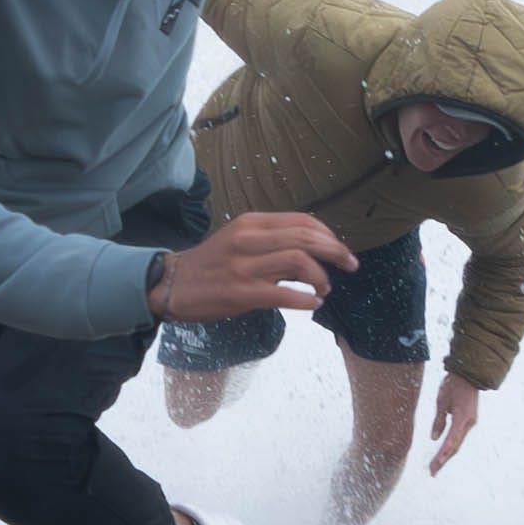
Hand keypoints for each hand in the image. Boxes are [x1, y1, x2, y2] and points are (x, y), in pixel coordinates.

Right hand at [147, 212, 355, 320]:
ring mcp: (245, 266)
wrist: (172, 284)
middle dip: (336, 251)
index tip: (341, 250)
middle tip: (350, 265)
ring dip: (321, 277)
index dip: (329, 235)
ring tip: (324, 288)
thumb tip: (312, 252)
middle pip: (307, 237)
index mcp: (252, 223)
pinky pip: (285, 295)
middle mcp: (249, 240)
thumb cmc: (212, 264)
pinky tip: (312, 303)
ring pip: (299, 261)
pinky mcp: (241, 292)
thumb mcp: (240, 240)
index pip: (303, 221)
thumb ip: (273, 242)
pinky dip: (306, 300)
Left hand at [427, 373, 483, 473]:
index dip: (442, 456)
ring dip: (447, 455)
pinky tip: (443, 453)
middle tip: (432, 472)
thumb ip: (438, 420)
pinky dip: (451, 445)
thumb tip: (434, 438)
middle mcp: (468, 423)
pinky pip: (459, 436)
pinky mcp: (469, 420)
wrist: (469, 375)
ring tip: (435, 466)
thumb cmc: (453, 385)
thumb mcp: (441, 401)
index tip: (434, 466)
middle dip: (443, 460)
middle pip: (455, 446)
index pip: (451, 442)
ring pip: (457, 443)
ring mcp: (470, 423)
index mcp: (462, 419)